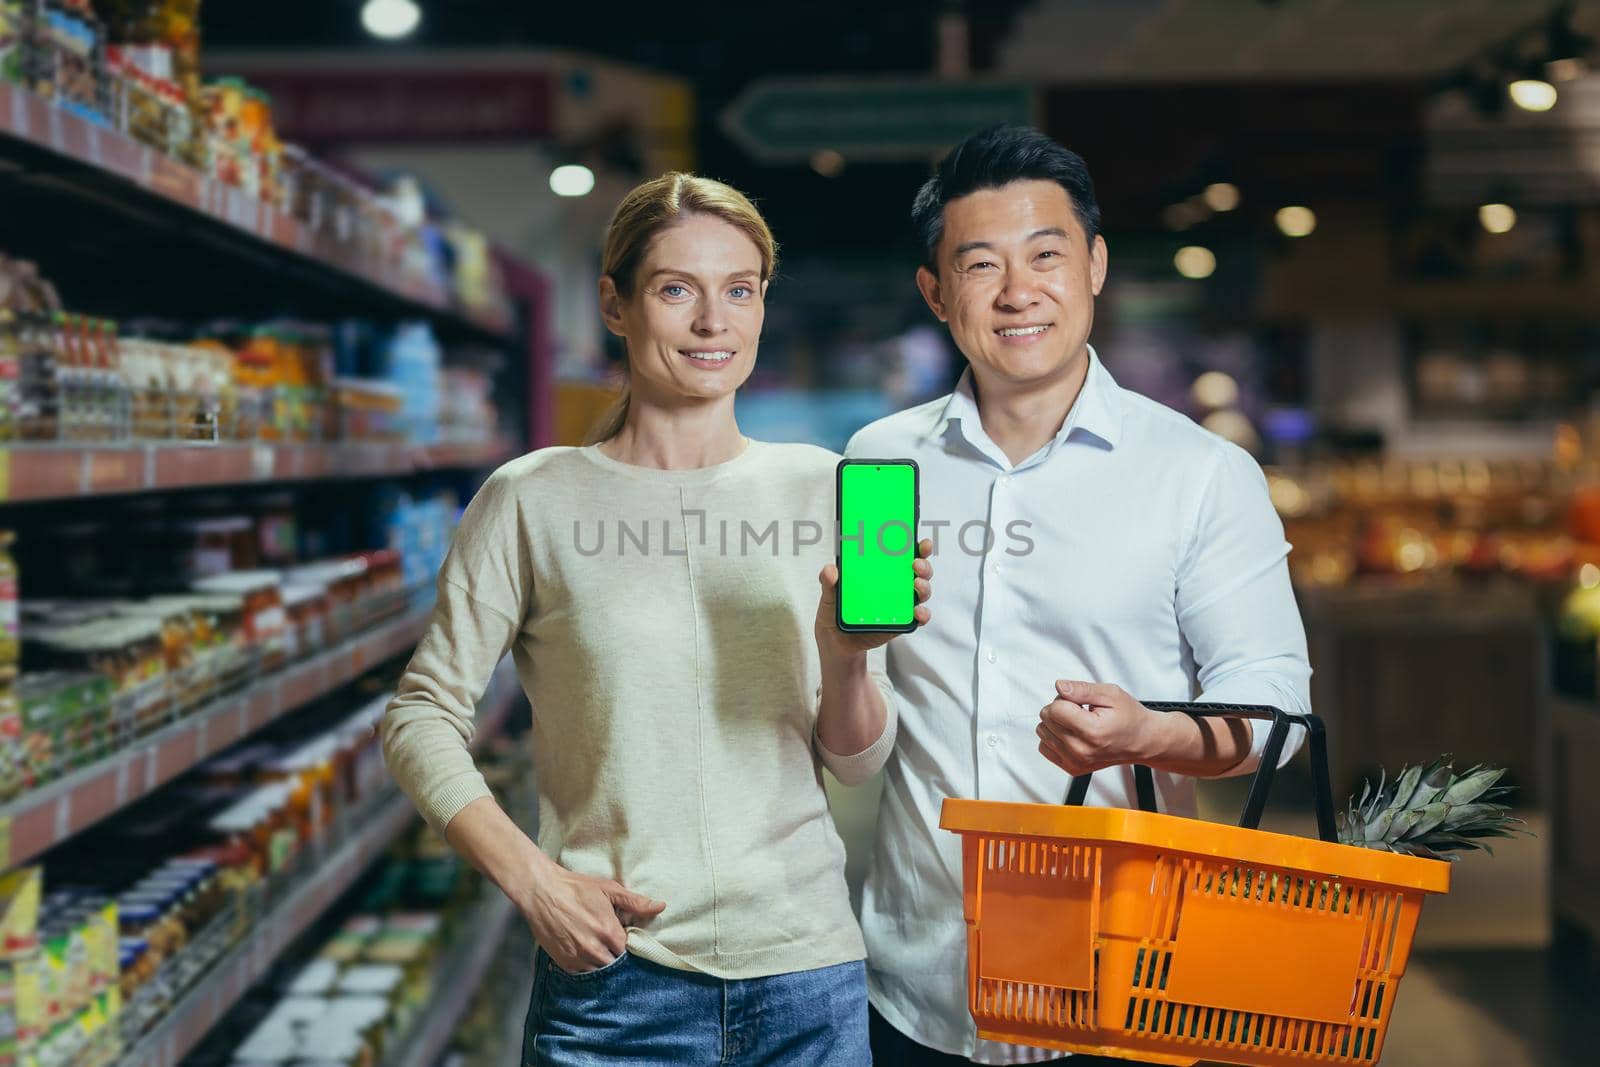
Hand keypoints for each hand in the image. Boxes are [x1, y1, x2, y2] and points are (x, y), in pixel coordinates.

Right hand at [521, 860, 665, 973]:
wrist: (542, 892)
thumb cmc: (576, 888)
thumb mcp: (608, 889)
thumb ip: (635, 902)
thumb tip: (660, 906)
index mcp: (608, 931)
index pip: (630, 952)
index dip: (630, 948)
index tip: (628, 942)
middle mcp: (594, 948)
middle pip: (616, 965)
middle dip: (618, 959)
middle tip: (614, 949)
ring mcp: (578, 957)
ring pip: (600, 973)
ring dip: (603, 965)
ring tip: (602, 954)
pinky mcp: (563, 962)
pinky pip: (582, 975)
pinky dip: (587, 969)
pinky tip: (588, 958)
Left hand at [814, 539, 933, 659]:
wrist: (836, 639)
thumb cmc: (836, 610)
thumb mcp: (830, 594)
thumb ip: (828, 581)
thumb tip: (830, 570)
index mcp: (881, 570)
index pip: (903, 553)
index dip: (915, 546)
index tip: (919, 541)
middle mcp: (895, 584)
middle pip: (919, 570)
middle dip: (923, 564)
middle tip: (915, 563)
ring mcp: (901, 603)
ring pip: (922, 591)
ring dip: (924, 586)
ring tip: (917, 584)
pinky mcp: (902, 622)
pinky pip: (918, 617)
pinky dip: (922, 614)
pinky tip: (917, 611)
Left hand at [1036, 680, 1161, 775]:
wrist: (1142, 741)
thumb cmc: (1130, 719)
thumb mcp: (1110, 694)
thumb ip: (1082, 689)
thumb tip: (1060, 687)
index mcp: (1091, 731)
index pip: (1055, 709)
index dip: (1066, 699)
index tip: (1081, 703)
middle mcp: (1081, 750)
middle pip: (1046, 720)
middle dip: (1060, 709)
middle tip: (1082, 711)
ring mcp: (1075, 762)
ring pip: (1042, 732)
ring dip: (1057, 724)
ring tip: (1079, 723)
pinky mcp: (1072, 768)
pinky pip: (1045, 747)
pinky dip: (1054, 738)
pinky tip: (1073, 734)